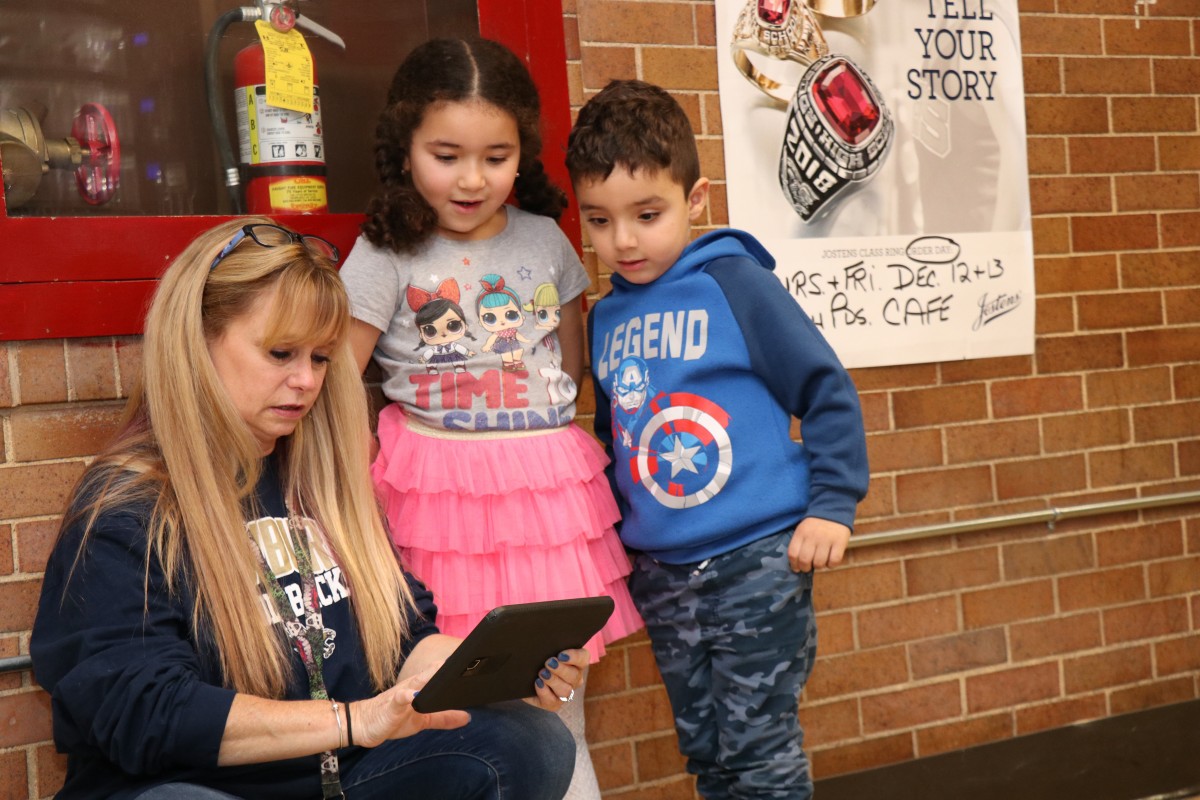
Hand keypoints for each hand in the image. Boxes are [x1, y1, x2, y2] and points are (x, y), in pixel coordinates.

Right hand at [352, 664, 470, 747]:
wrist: (363, 724)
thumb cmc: (392, 718)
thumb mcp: (422, 720)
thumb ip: (444, 718)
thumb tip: (468, 717)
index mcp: (421, 688)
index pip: (440, 674)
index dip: (455, 668)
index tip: (474, 662)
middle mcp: (412, 687)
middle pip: (431, 673)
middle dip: (446, 667)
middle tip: (464, 660)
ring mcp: (401, 695)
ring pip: (416, 682)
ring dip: (428, 677)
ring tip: (441, 670)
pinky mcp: (390, 707)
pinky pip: (398, 700)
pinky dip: (405, 697)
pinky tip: (411, 696)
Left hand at [528, 648, 586, 711]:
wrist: (524, 675)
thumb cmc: (537, 656)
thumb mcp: (543, 648)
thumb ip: (547, 643)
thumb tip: (544, 634)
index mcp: (576, 662)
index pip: (583, 658)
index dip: (574, 657)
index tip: (561, 655)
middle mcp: (574, 678)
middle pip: (574, 675)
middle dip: (561, 670)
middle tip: (548, 663)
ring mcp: (565, 692)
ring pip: (566, 691)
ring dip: (553, 681)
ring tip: (542, 673)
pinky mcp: (553, 703)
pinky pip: (553, 701)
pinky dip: (544, 692)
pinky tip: (538, 683)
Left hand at [787, 518, 849, 571]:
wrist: (834, 508)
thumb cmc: (816, 524)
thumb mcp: (803, 529)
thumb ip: (799, 543)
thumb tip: (796, 564)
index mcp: (801, 532)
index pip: (792, 553)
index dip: (794, 565)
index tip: (796, 568)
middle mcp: (813, 536)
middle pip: (805, 560)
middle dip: (805, 568)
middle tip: (808, 567)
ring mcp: (826, 539)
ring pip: (819, 563)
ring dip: (819, 566)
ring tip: (820, 561)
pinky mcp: (839, 542)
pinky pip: (834, 561)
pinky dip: (831, 564)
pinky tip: (830, 559)